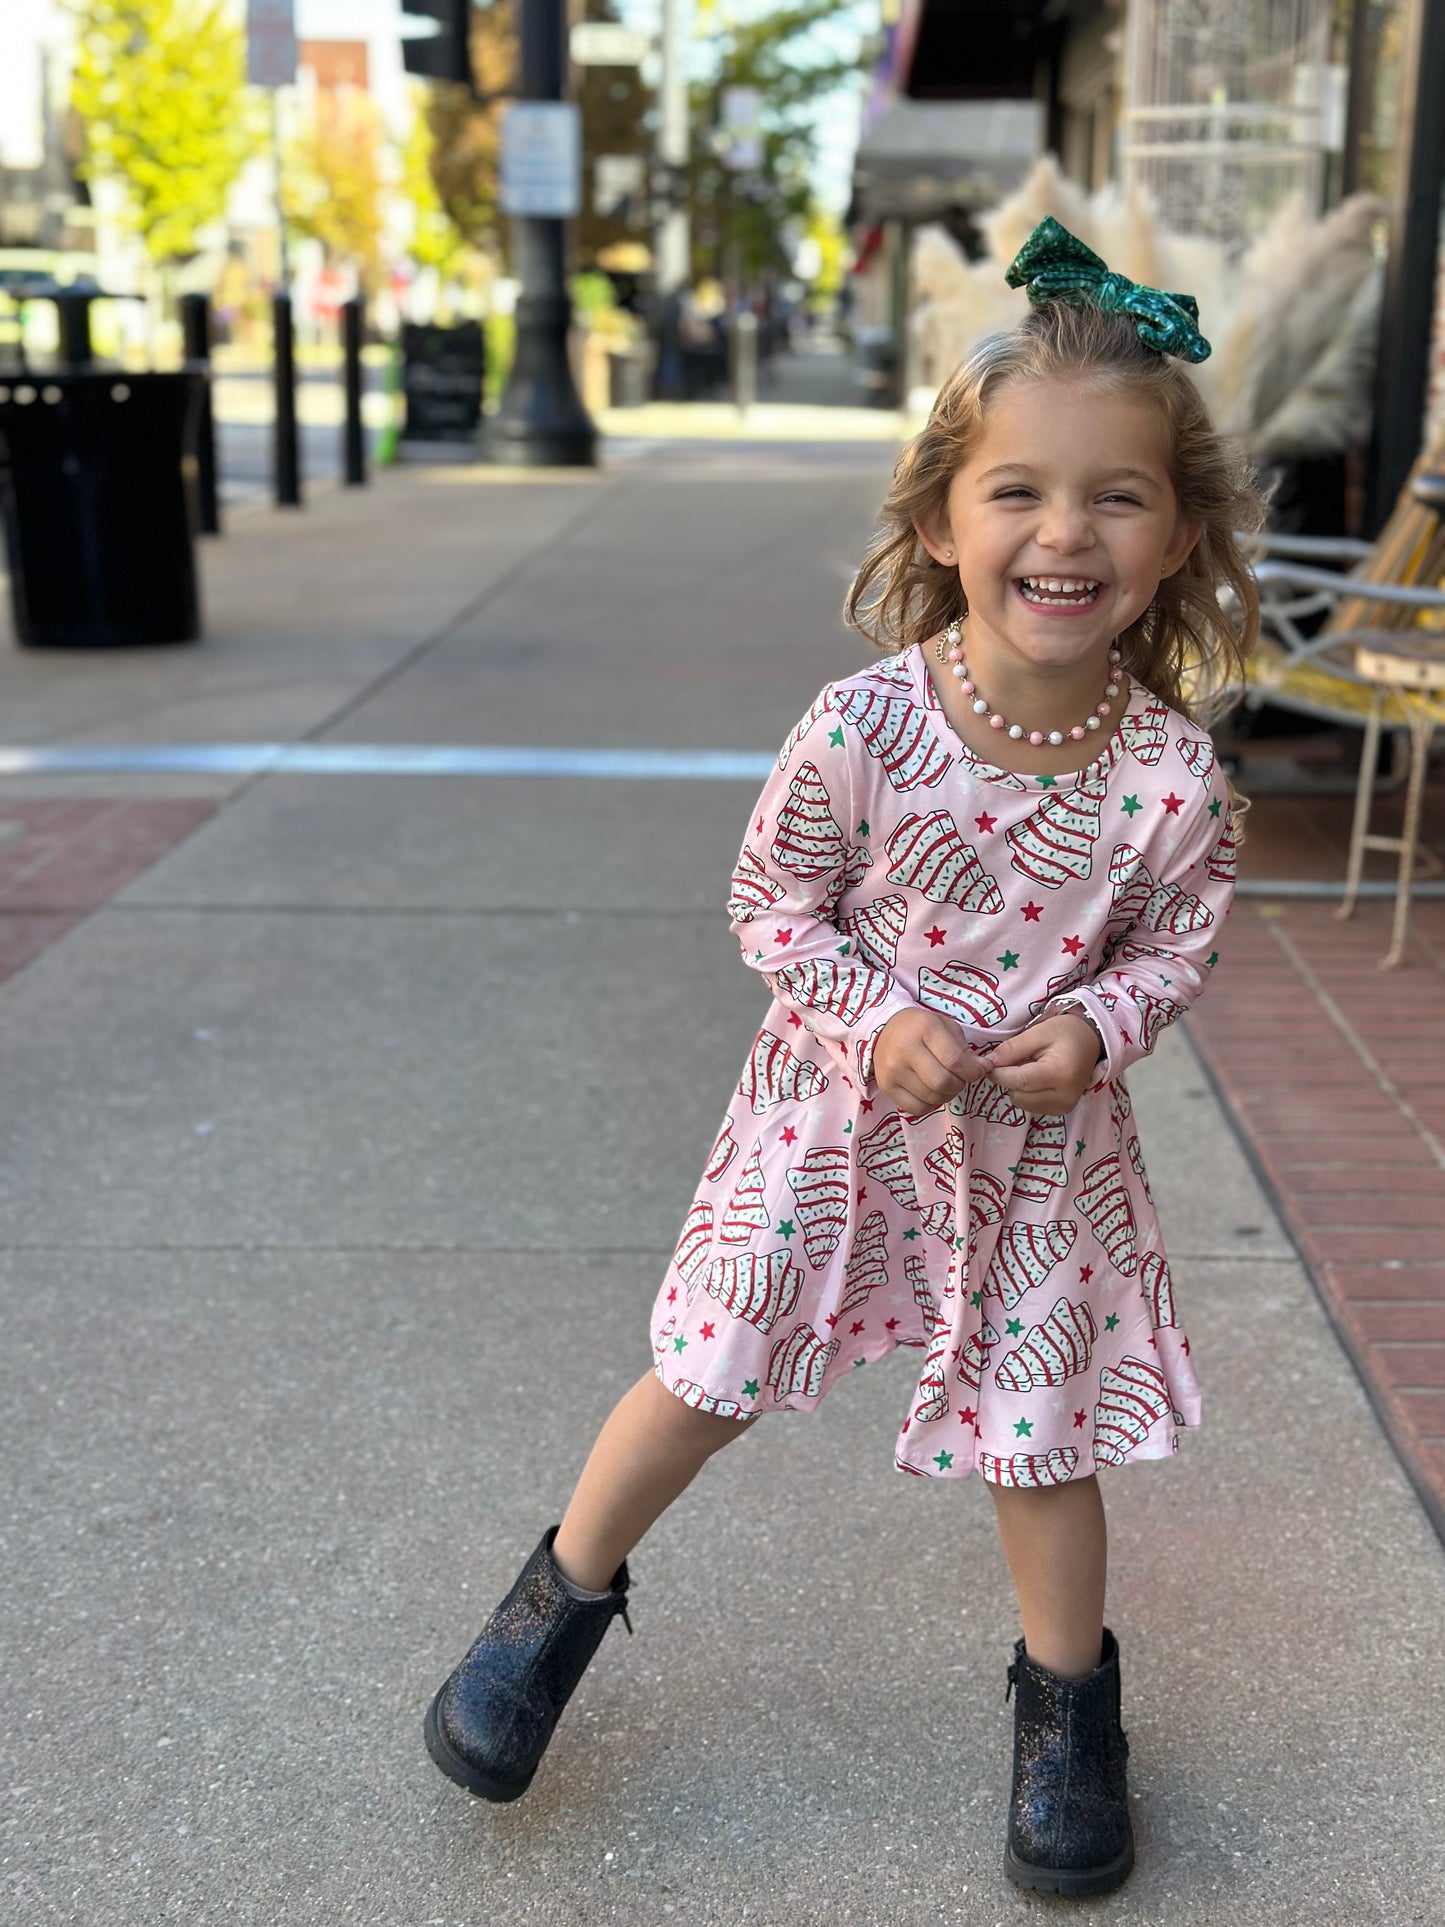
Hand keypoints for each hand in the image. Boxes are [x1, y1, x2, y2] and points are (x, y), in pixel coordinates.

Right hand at [871, 1008, 988, 1117]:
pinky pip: (916, 1108)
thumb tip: (984, 1069)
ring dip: (947, 1095)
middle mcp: (905, 1049)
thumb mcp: (946, 1027)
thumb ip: (965, 1049)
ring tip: (947, 1084)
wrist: (886, 1028)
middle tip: (961, 1078)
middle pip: (942, 1082)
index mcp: (924, 1029)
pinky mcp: (886, 1086)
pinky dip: (930, 1105)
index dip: (973, 1071)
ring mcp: (893, 1070)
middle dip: (960, 1084)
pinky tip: (932, 1092)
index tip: (980, 1070)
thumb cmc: (921, 1028)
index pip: (954, 1060)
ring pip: (931, 1097)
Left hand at [987, 1016, 1102, 1116]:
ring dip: (1017, 1087)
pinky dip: (1027, 1094)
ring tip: (1030, 1068)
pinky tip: (1037, 1079)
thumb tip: (989, 1062)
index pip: (1019, 1081)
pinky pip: (1031, 1106)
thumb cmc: (1066, 1032)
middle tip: (1017, 1061)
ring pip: (1022, 1103)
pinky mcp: (1063, 1110)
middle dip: (1009, 1079)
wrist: (1092, 1041)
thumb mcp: (1038, 1032)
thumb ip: (1012, 1048)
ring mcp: (1065, 1106)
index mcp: (1060, 1073)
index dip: (999, 1073)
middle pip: (1018, 1095)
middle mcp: (1064, 1096)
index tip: (990, 1063)